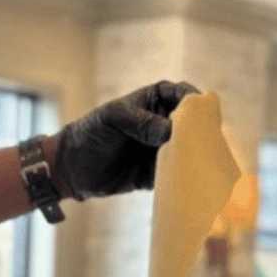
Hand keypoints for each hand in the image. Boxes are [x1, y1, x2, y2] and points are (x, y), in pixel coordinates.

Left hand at [55, 81, 198, 198]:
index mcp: (154, 101)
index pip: (183, 95)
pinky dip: (180, 178)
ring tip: (199, 164)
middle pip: (191, 125)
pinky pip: (174, 175)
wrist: (71, 168)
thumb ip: (140, 122)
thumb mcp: (112, 119)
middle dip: (200, 132)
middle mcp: (162, 123)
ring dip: (193, 157)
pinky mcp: (155, 174)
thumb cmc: (90, 133)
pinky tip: (187, 181)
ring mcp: (161, 149)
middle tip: (205, 143)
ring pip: (186, 151)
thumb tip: (169, 130)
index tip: (200, 115)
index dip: (195, 103)